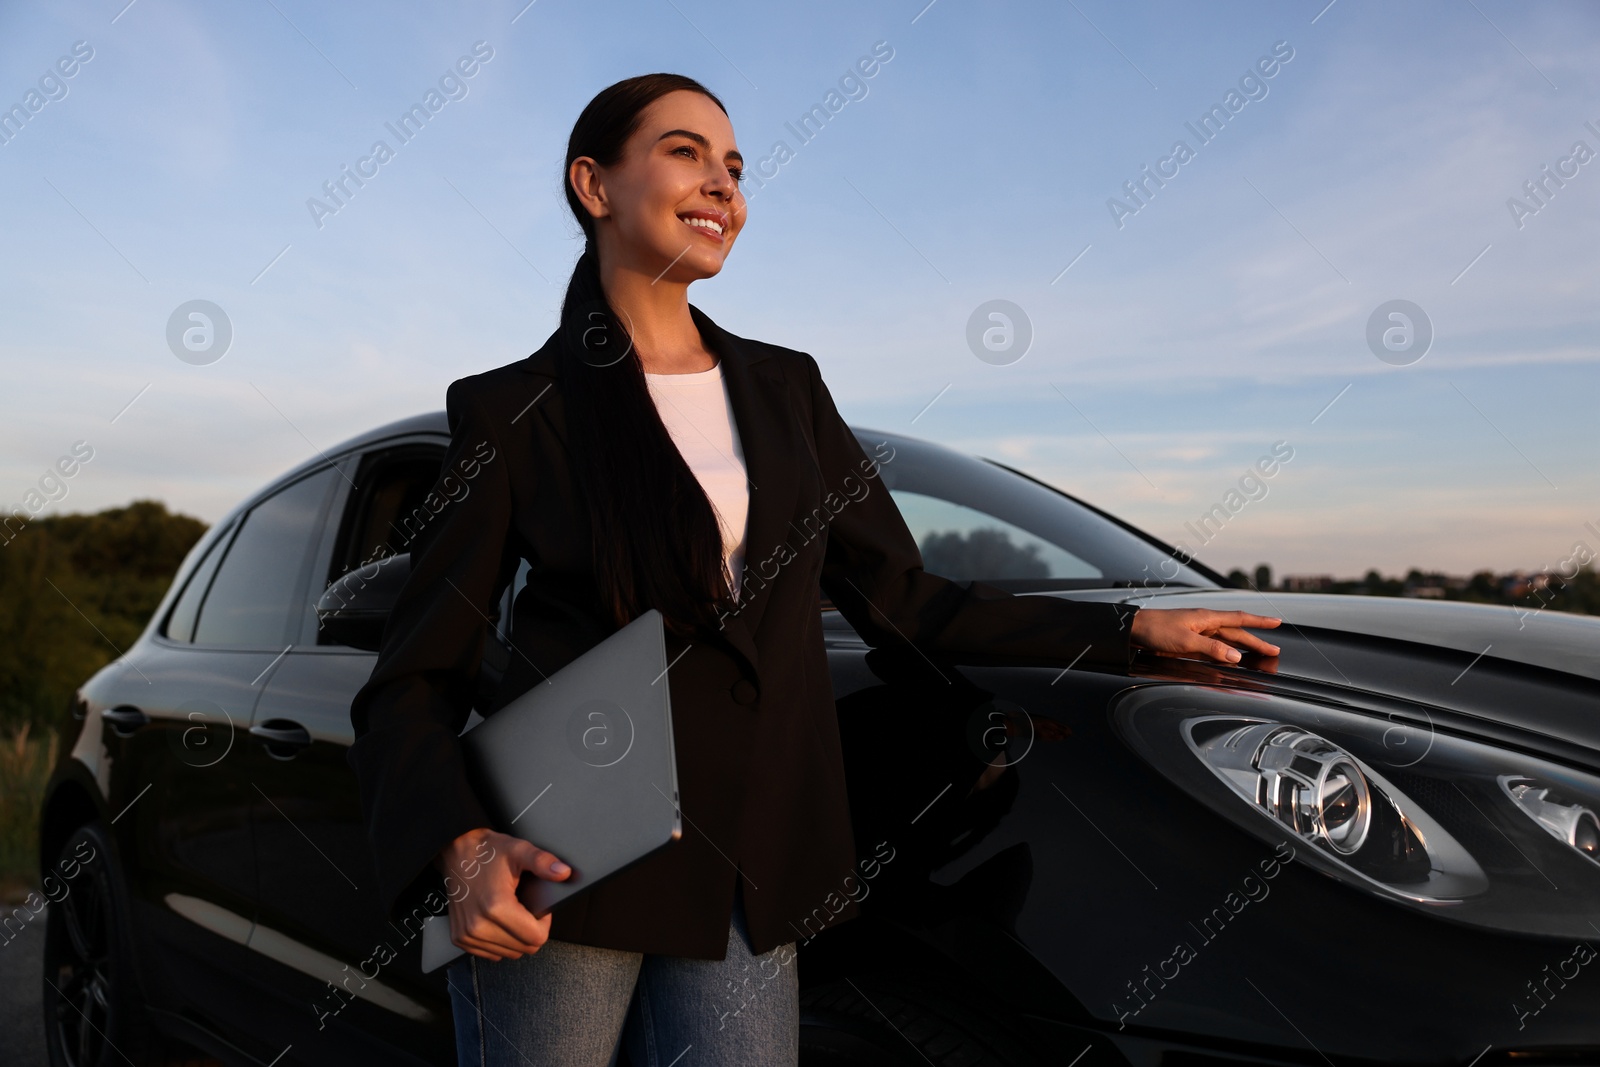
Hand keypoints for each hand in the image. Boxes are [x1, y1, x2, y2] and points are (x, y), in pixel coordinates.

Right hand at [436, 827, 571, 960]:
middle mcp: (479, 926)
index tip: (538, 908)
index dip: (544, 923)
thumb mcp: (519, 850)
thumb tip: (563, 872)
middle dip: (531, 930)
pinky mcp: (460, 939)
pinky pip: (491, 953)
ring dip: (515, 938)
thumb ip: (542, 862)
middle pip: (524, 948)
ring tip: (511, 912)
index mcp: (496, 907)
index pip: (536, 938)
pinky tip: (498, 921)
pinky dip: (499, 942)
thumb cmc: (487, 852)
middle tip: (525, 908)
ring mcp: (467, 935)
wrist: (457, 852)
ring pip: (508, 953)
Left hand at [1129, 608, 1280, 663]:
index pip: (1239, 619)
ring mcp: (1197, 633)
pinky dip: (1225, 654)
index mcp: (1206, 618)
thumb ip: (1212, 648)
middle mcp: (1205, 623)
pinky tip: (1231, 659)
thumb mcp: (1186, 641)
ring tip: (1258, 655)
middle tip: (1273, 651)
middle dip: (1256, 641)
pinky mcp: (1189, 643)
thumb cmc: (1157, 630)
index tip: (1276, 623)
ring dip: (1242, 648)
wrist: (1134, 630)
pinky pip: (1213, 649)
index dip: (1259, 622)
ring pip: (1226, 641)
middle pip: (1236, 633)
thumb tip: (1236, 656)